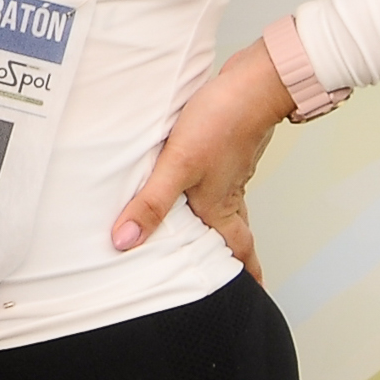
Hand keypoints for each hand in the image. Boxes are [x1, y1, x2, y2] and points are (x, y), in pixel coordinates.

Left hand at [111, 37, 301, 279]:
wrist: (253, 83)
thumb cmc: (222, 123)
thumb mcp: (178, 166)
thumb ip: (151, 203)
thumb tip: (125, 241)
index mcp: (221, 207)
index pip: (238, 252)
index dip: (247, 276)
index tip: (254, 296)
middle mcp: (230, 193)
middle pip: (238, 235)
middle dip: (237, 258)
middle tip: (237, 277)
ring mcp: (232, 170)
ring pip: (231, 208)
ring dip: (226, 227)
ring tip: (214, 238)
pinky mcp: (228, 148)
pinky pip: (225, 182)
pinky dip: (218, 194)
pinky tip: (204, 184)